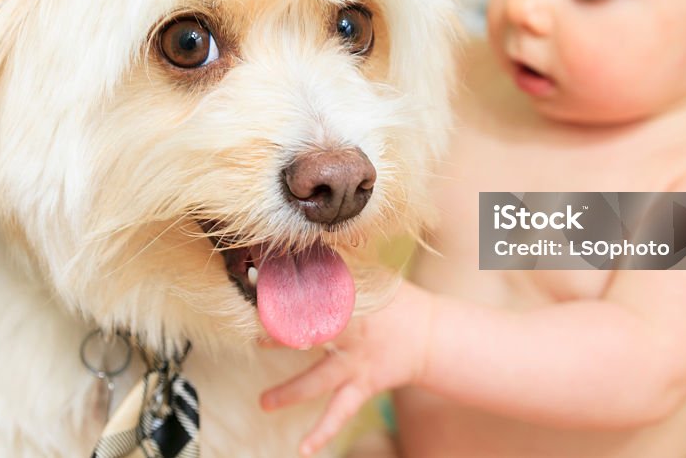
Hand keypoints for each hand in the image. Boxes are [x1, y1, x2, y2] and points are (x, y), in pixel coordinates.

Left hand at [260, 280, 433, 455]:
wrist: (429, 336)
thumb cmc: (396, 301)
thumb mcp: (371, 276)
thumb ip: (341, 264)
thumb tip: (308, 247)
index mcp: (352, 302)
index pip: (317, 295)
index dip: (291, 293)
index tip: (262, 288)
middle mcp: (352, 335)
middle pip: (313, 335)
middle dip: (283, 337)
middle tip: (256, 337)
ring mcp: (356, 364)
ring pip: (319, 380)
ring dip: (290, 391)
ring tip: (264, 402)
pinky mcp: (361, 386)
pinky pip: (341, 413)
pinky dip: (323, 432)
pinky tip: (303, 449)